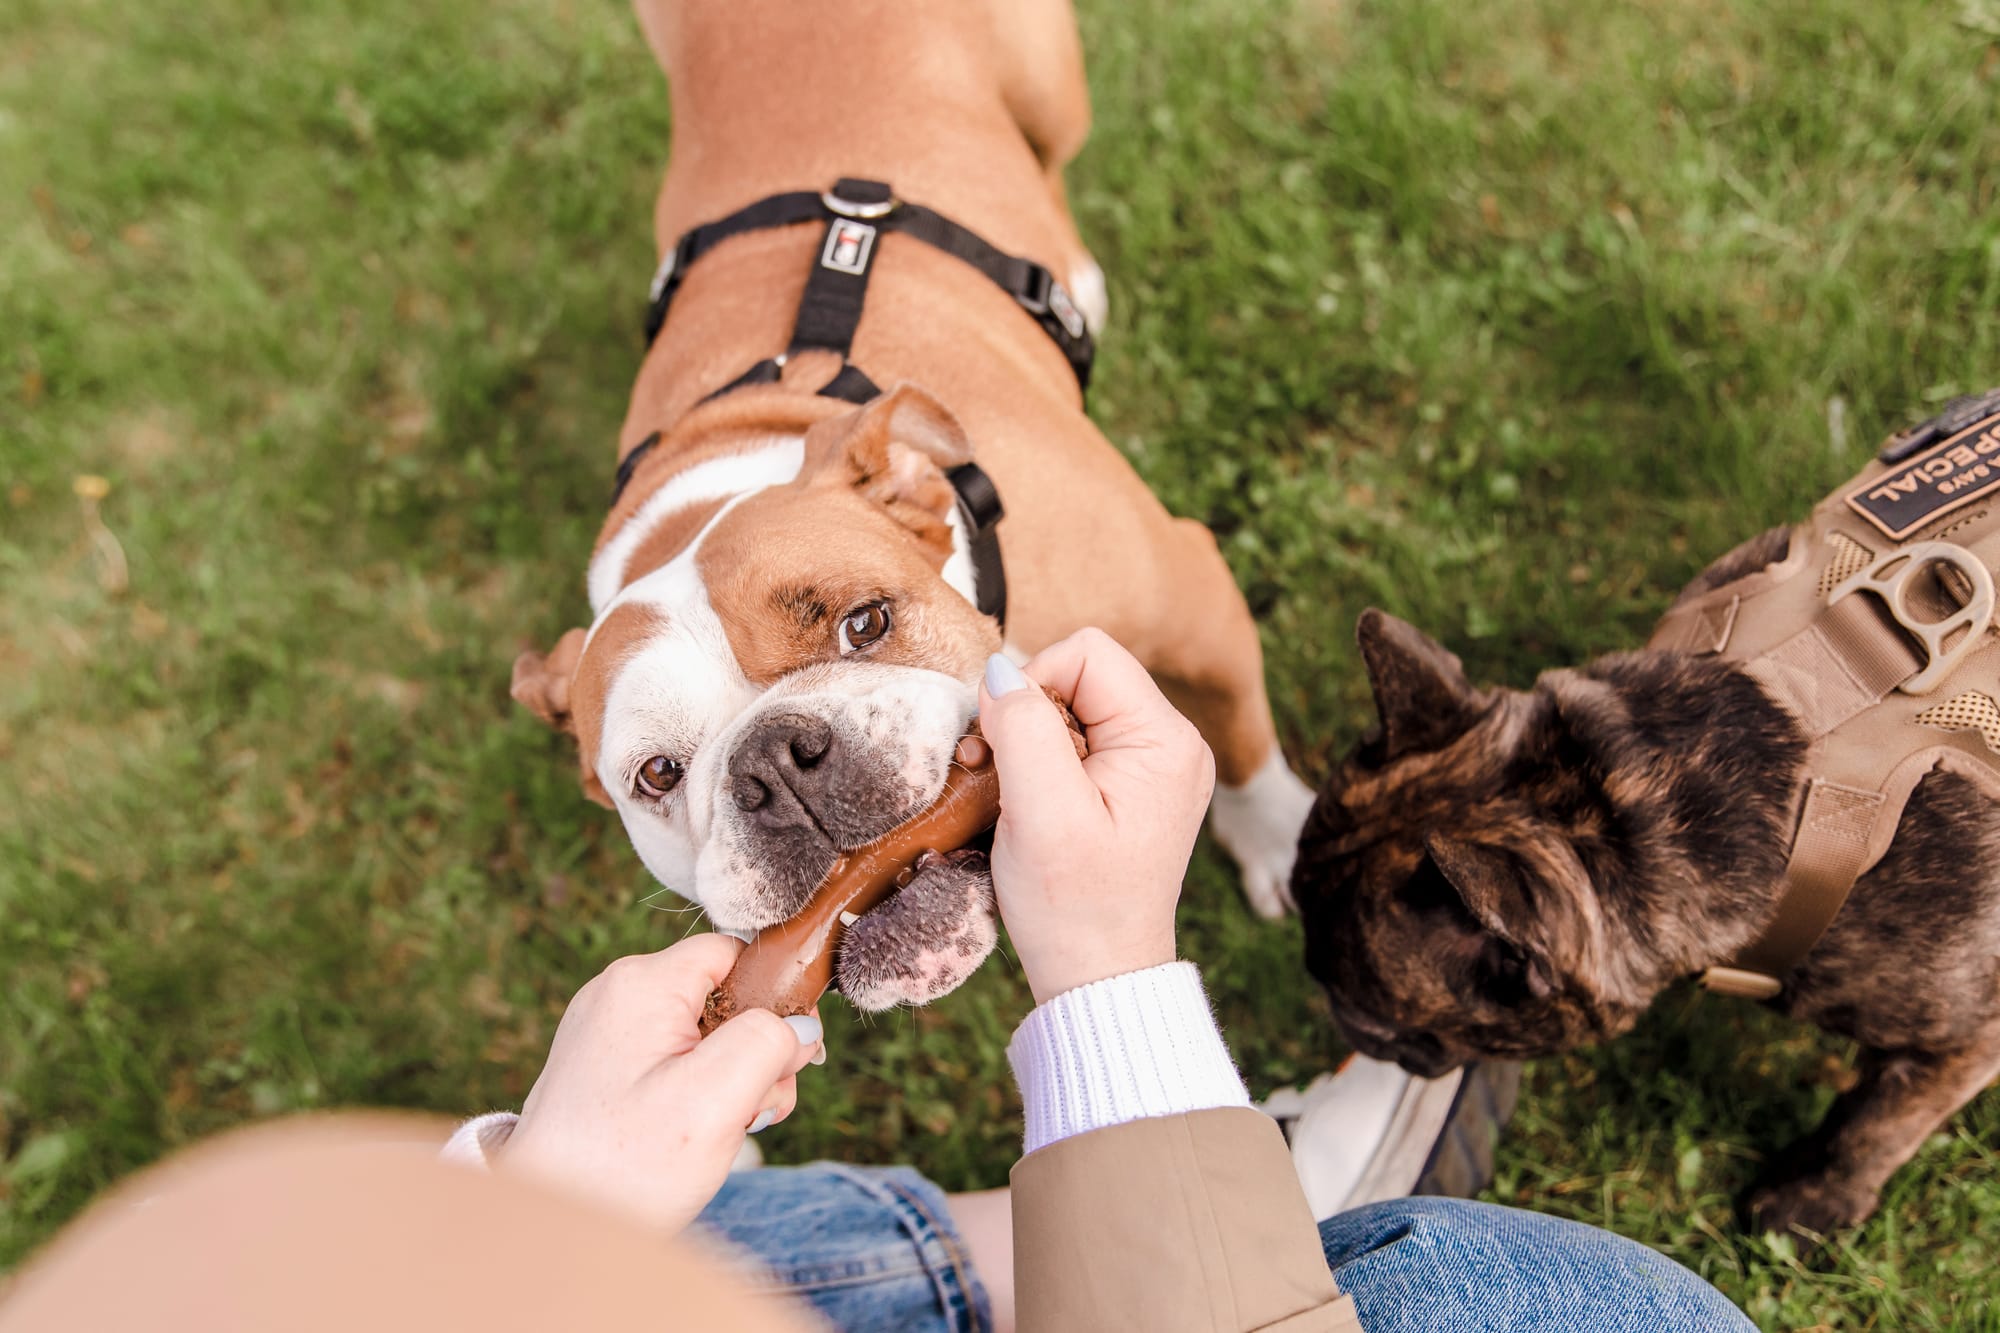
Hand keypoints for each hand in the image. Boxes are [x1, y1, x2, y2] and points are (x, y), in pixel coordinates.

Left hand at [500, 934, 823, 1233]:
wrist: (550, 1223)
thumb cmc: (625, 1165)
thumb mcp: (715, 1100)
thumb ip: (767, 1043)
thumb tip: (799, 1026)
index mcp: (643, 984)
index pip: (734, 953)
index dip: (774, 996)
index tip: (790, 1051)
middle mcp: (618, 994)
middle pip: (722, 997)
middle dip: (755, 1050)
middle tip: (758, 1105)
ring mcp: (607, 1030)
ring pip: (702, 1032)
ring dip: (731, 1077)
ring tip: (728, 1127)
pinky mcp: (603, 1065)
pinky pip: (672, 1059)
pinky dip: (698, 1090)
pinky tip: (700, 1130)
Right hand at [975, 628, 1215, 1001]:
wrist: (1098, 978)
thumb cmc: (1073, 906)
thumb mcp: (1041, 811)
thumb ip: (1024, 727)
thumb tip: (1000, 672)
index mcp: (1165, 740)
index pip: (1086, 652)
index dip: (1031, 683)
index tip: (1002, 742)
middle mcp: (1172, 744)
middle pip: (1079, 677)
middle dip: (1026, 715)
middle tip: (993, 771)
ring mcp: (1155, 767)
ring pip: (1073, 709)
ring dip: (1027, 742)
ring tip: (1008, 793)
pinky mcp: (1132, 789)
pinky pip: (1078, 743)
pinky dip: (1041, 764)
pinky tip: (1026, 802)